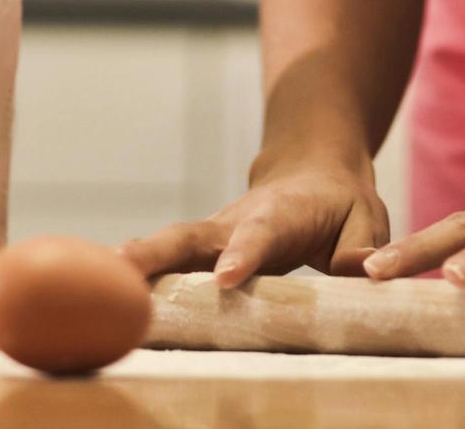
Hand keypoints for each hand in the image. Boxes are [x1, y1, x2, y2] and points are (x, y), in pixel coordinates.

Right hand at [118, 155, 389, 287]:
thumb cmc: (341, 201)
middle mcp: (235, 221)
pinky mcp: (199, 250)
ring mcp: (211, 235)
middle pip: (191, 236)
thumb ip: (363, 246)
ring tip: (96, 283)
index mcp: (280, 215)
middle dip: (157, 254)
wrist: (311, 170)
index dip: (242, 255)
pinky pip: (166, 262)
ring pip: (169, 247)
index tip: (226, 279)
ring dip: (134, 264)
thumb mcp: (367, 217)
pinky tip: (103, 293)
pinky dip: (135, 275)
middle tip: (121, 272)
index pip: (259, 235)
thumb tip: (363, 274)